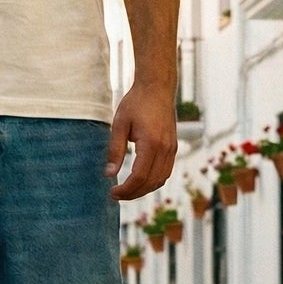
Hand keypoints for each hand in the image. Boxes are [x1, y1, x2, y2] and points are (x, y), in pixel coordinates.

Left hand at [106, 83, 176, 200]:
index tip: (112, 193)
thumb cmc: (136, 103)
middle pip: (150, 182)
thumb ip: (115, 150)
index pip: (139, 177)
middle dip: (133, 193)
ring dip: (144, 189)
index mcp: (151, 144)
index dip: (125, 190)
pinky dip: (153, 181)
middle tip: (116, 195)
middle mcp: (165, 149)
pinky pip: (165, 172)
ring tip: (126, 190)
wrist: (157, 88)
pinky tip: (140, 181)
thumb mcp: (120, 124)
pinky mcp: (173, 147)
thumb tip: (109, 174)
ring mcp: (172, 149)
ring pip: (160, 180)